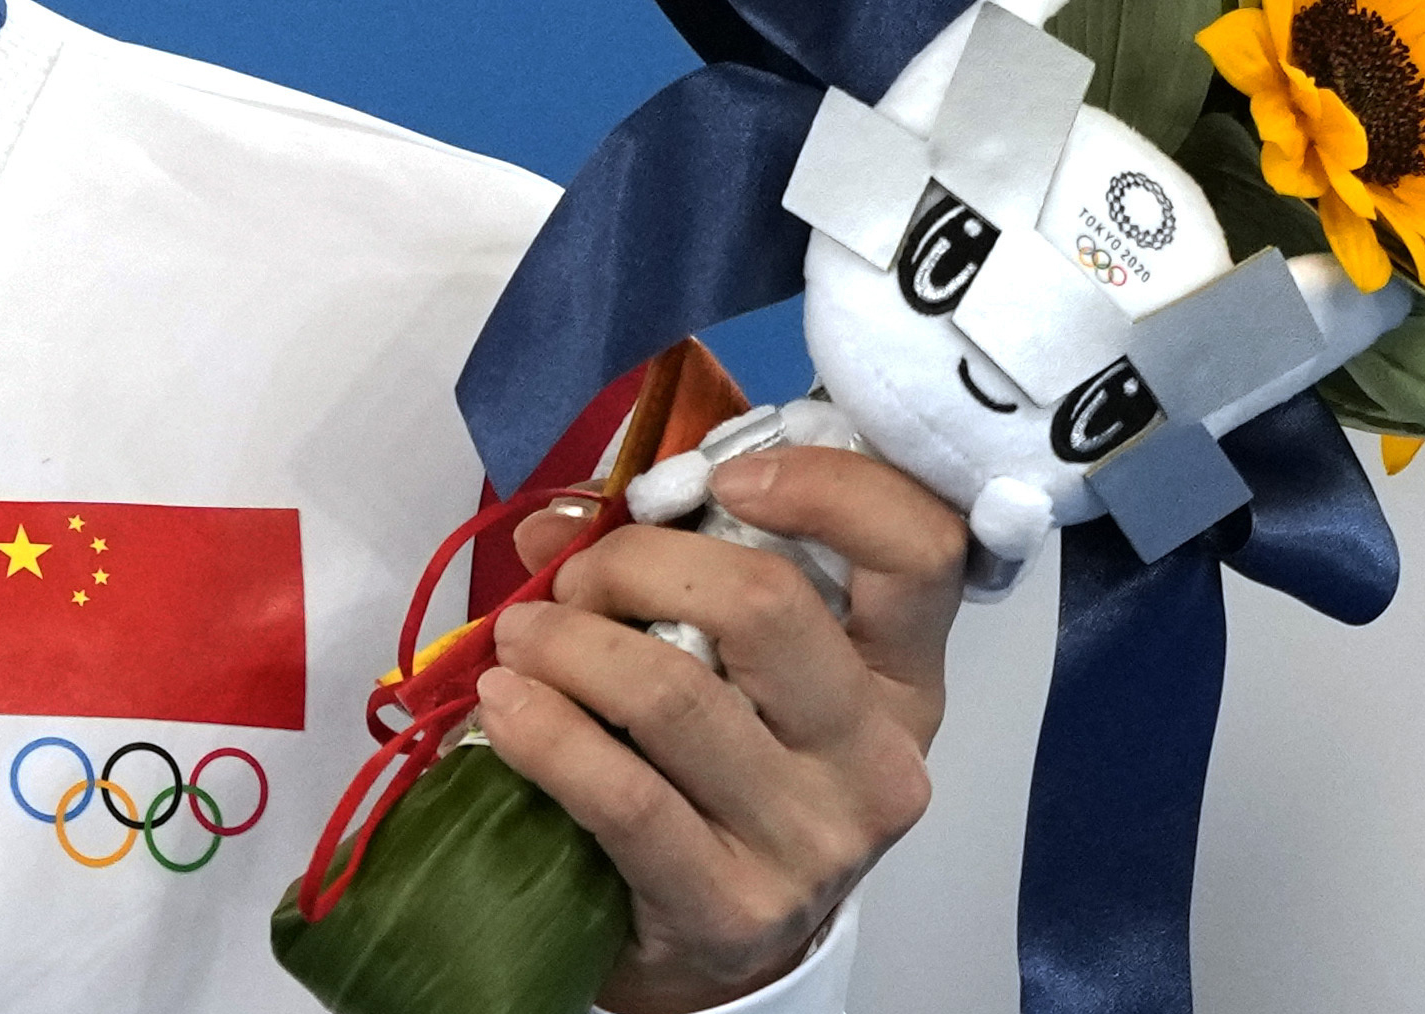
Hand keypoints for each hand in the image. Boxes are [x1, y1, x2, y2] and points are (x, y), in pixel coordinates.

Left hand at [478, 447, 963, 1009]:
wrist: (710, 946)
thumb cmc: (713, 775)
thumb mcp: (723, 668)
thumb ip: (664, 575)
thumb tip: (562, 519)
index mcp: (898, 678)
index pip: (920, 551)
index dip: (829, 488)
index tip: (722, 478)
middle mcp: (876, 757)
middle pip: (765, 604)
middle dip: (637, 565)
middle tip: (574, 585)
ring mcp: (814, 839)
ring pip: (673, 693)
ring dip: (567, 645)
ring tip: (517, 644)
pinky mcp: (733, 904)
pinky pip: (624, 795)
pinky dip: (545, 732)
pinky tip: (504, 708)